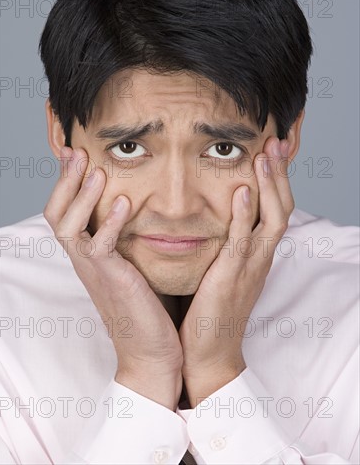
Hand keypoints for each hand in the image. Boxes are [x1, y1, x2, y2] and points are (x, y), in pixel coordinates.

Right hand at [43, 147, 182, 409]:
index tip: (76, 153)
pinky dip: (109, 224)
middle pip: (56, 214)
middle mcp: (83, 260)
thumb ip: (126, 239)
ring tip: (96, 170)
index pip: (64, 211)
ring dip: (81, 196)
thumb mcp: (130, 265)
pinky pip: (101, 248)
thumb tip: (136, 209)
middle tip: (76, 151)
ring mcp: (94, 271)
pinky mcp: (112, 280)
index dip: (66, 182)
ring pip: (69, 227)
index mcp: (87, 254)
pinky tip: (123, 202)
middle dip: (65, 181)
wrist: (150, 352)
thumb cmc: (145, 306)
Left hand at [179, 137, 293, 405]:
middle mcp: (261, 255)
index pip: (276, 207)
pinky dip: (243, 216)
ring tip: (265, 154)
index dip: (277, 178)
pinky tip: (241, 191)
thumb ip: (227, 242)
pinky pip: (242, 242)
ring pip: (271, 219)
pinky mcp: (231, 277)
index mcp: (258, 252)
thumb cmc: (213, 308)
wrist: (209, 350)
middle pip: (282, 206)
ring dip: (270, 186)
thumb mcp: (225, 268)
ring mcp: (250, 266)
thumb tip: (219, 216)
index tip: (272, 148)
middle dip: (280, 173)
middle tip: (277, 140)